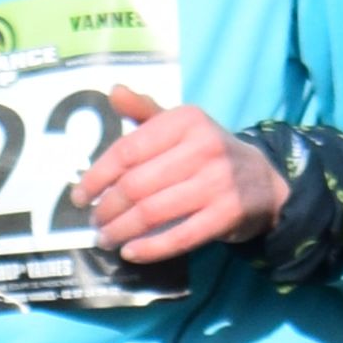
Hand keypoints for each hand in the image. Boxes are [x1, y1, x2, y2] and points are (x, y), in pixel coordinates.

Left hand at [75, 91, 286, 261]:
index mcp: (186, 120)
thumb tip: (113, 91)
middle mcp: (204, 147)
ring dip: (121, 230)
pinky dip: (150, 248)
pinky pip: (180, 237)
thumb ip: (145, 111)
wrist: (263, 180)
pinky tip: (131, 252)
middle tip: (95, 221)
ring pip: (153, 212)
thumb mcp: (180, 125)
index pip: (128, 150)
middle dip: (107, 208)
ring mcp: (218, 182)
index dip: (97, 176)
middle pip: (136, 185)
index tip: (80, 196)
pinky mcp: (228, 214)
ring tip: (106, 239)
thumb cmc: (207, 152)